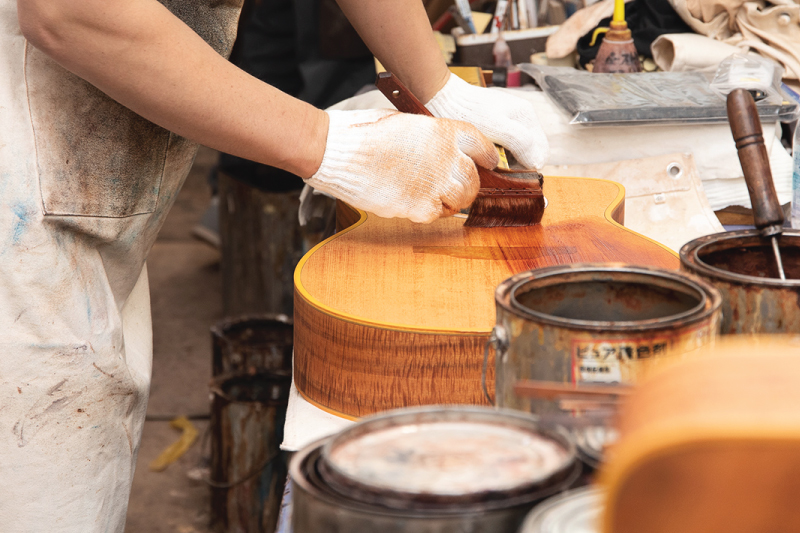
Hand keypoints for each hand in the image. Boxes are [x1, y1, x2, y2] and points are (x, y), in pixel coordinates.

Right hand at [305, 109, 497, 222]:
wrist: (338, 151)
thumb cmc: (364, 133)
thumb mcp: (407, 123)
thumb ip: (431, 138)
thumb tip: (441, 151)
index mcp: (444, 131)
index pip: (482, 147)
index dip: (485, 157)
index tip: (486, 163)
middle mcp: (446, 157)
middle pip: (473, 180)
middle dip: (467, 186)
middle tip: (455, 188)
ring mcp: (436, 184)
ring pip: (460, 201)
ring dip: (450, 201)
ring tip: (432, 196)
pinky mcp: (420, 207)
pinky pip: (436, 215)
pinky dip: (428, 212)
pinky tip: (413, 202)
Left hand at [425, 73, 548, 168]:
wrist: (445, 98)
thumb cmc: (468, 113)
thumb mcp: (496, 127)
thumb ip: (520, 142)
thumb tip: (537, 162)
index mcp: (527, 116)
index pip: (541, 152)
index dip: (529, 167)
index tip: (511, 173)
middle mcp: (523, 117)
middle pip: (532, 152)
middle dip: (520, 164)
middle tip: (500, 169)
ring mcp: (511, 120)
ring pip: (519, 151)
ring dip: (510, 160)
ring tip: (492, 161)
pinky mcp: (499, 125)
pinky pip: (508, 146)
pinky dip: (501, 154)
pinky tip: (488, 154)